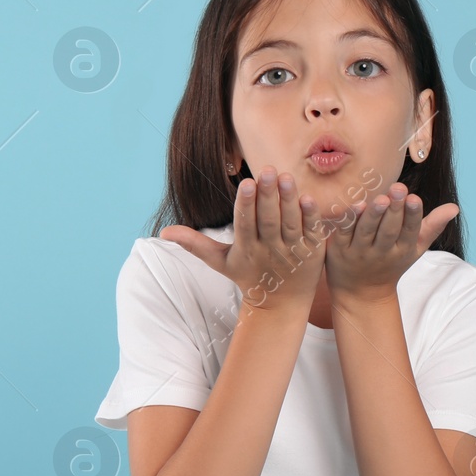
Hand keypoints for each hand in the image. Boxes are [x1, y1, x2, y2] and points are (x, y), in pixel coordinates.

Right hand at [158, 165, 325, 312]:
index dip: (245, 204)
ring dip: (289, 200)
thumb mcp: (221, 262)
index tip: (246, 183)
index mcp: (246, 249)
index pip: (244, 224)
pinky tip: (308, 198)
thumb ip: (195, 244)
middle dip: (267, 195)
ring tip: (286, 177)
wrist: (281, 306)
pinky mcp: (312, 252)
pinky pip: (311, 232)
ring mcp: (292, 252)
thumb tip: (163, 232)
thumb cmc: (249, 276)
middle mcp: (269, 250)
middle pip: (268, 220)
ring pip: (290, 223)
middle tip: (268, 169)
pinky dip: (310, 217)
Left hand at [321, 183, 457, 302]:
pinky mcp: (339, 250)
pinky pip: (344, 234)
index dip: (413, 216)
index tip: (415, 198)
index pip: (410, 232)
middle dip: (395, 210)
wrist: (360, 294)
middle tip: (398, 188)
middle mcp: (381, 252)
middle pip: (389, 231)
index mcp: (402, 250)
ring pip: (367, 232)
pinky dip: (348, 221)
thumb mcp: (415, 248)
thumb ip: (433, 226)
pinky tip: (355, 205)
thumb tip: (454, 207)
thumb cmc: (391, 264)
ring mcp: (359, 252)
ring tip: (380, 198)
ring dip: (373, 215)